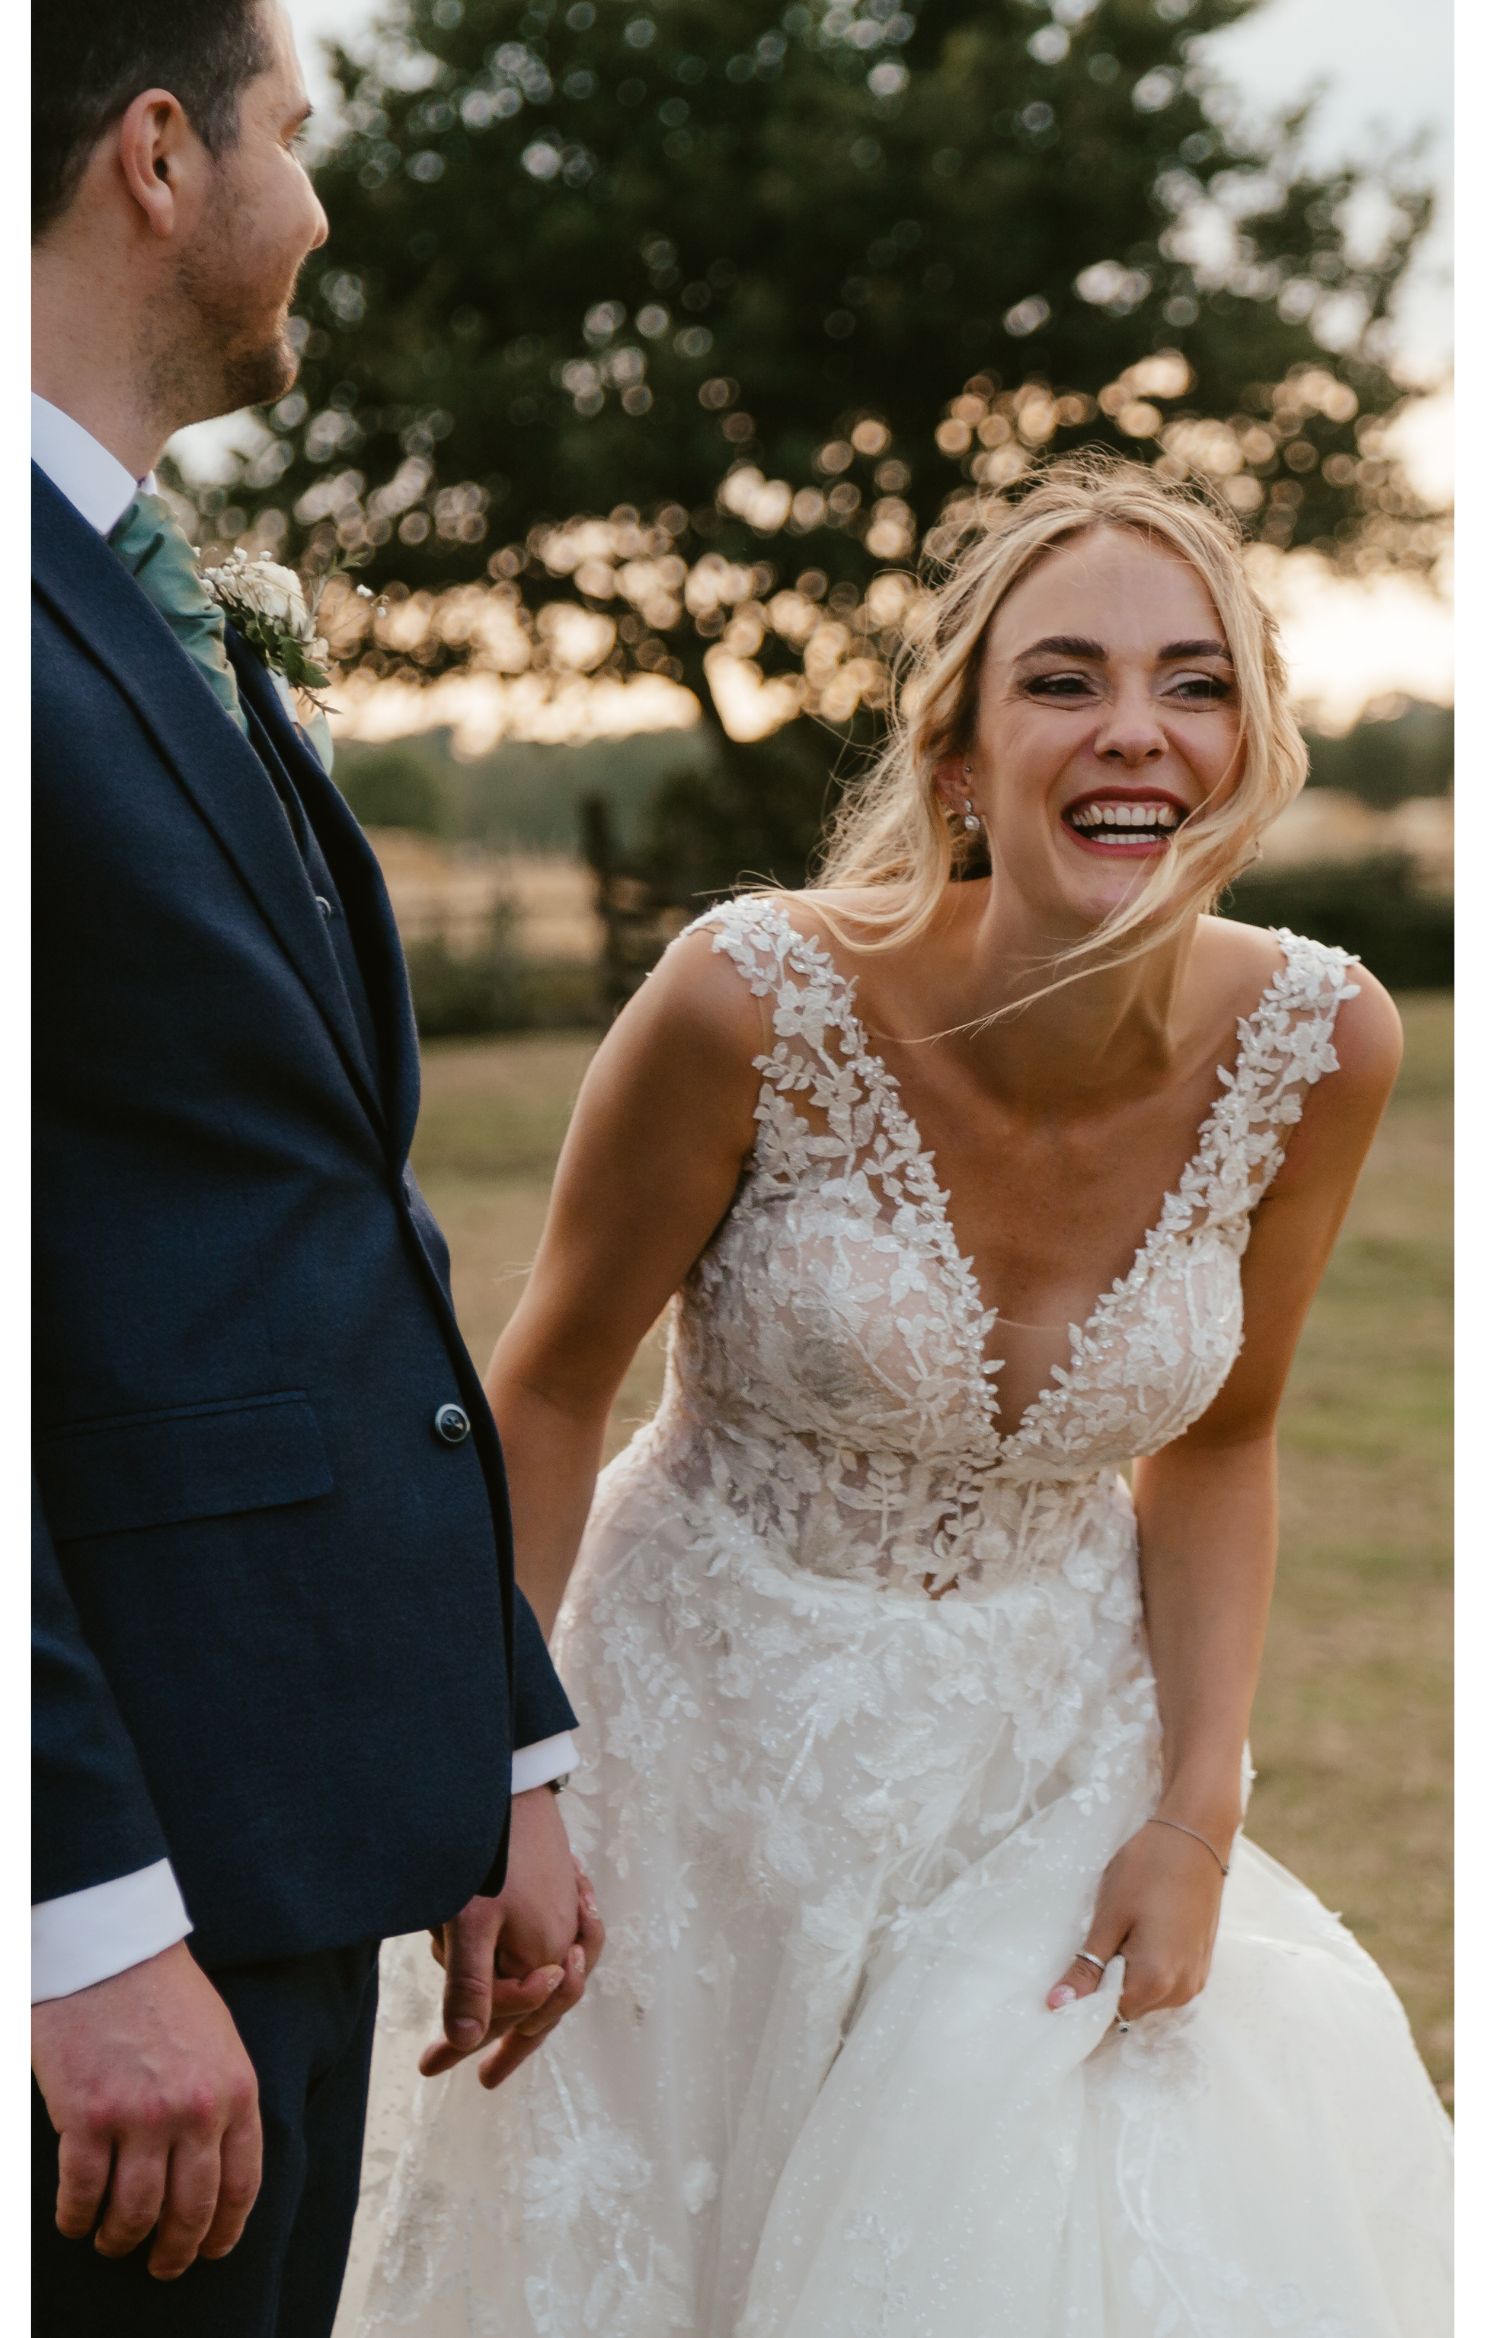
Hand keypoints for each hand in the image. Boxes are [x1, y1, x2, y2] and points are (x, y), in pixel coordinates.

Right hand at [31, 1940, 261, 2279]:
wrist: (112, 1949)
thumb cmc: (164, 1991)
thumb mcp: (221, 2041)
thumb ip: (223, 2099)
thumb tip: (216, 2162)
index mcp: (236, 2091)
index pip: (241, 2184)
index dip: (225, 2231)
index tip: (211, 2251)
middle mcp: (195, 2112)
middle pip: (191, 2211)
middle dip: (176, 2251)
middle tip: (162, 2266)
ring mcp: (141, 2119)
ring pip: (136, 2214)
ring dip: (122, 2239)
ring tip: (113, 2241)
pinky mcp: (88, 2118)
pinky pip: (83, 2194)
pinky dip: (78, 2218)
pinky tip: (76, 2220)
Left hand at [420, 1787, 604, 2090]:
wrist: (516, 1781)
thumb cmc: (490, 1855)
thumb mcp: (470, 1923)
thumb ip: (470, 1987)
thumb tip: (467, 2043)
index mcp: (545, 1957)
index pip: (508, 2020)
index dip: (466, 2047)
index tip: (430, 2069)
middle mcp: (565, 1938)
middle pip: (540, 2005)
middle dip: (509, 2039)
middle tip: (489, 2078)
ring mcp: (567, 1909)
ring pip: (547, 1969)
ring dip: (523, 1994)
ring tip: (497, 2021)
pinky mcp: (561, 1882)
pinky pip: (558, 1934)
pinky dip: (543, 1953)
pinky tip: (537, 1952)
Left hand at [1046, 1817, 1226, 2020]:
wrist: (1196, 1836)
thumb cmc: (1148, 1869)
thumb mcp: (1109, 1916)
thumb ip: (1086, 1967)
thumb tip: (1058, 2007)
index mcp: (1156, 1981)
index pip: (1107, 2016)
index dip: (1083, 2000)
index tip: (1069, 1976)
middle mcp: (1181, 1991)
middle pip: (1128, 2008)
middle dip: (1106, 1986)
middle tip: (1097, 1941)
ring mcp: (1195, 1980)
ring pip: (1147, 1996)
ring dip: (1127, 1976)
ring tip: (1123, 1931)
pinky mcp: (1201, 1965)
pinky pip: (1165, 1983)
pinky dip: (1147, 1968)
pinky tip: (1142, 1933)